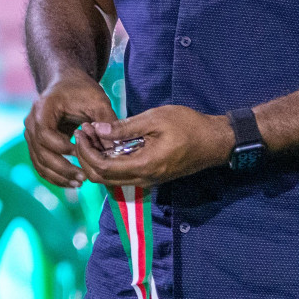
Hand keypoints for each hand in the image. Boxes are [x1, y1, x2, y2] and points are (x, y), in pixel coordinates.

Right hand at [25, 72, 115, 187]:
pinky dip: (54, 176)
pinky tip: (71, 182)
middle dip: (62, 168)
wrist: (66, 84)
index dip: (62, 146)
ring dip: (58, 176)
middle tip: (84, 177)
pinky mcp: (36, 144)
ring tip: (80, 183)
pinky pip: (40, 164)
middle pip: (40, 152)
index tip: (81, 153)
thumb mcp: (98, 101)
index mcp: (43, 109)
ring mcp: (30, 135)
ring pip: (39, 162)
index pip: (45, 133)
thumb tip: (115, 148)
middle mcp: (31, 122)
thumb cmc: (82, 91)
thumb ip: (106, 122)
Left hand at [75, 106, 234, 187]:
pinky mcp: (150, 175)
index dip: (86, 152)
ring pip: (110, 178)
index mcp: (144, 166)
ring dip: (96, 159)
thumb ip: (125, 128)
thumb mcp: (155, 119)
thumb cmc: (189, 126)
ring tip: (92, 135)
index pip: (103, 168)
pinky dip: (108, 160)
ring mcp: (147, 179)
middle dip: (86, 157)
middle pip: (102, 178)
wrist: (216, 141)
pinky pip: (122, 174)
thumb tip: (98, 130)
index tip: (82, 131)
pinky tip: (106, 142)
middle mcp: (143, 178)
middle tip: (83, 133)